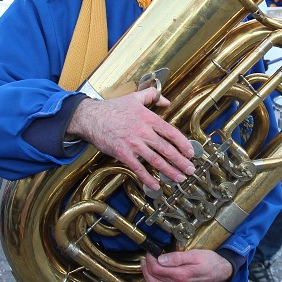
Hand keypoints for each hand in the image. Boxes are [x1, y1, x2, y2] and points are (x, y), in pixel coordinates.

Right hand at [66, 88, 195, 189]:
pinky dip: (148, 178)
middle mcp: (144, 132)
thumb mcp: (135, 97)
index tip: (191, 152)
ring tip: (179, 178)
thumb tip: (166, 101)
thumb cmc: (112, 108)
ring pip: (156, 160)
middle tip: (190, 170)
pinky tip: (155, 185)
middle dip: (181, 161)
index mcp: (149, 118)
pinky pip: (138, 168)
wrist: (91, 117)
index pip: (171, 133)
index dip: (183, 144)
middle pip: (167, 149)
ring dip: (169, 171)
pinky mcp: (123, 153)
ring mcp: (134, 144)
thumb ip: (153, 96)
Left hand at [139, 250, 232, 281]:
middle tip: (146, 258)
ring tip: (144, 267)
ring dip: (146, 278)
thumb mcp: (196, 254)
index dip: (150, 260)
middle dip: (146, 268)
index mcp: (182, 274)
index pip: (157, 269)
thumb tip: (161, 259)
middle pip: (154, 279)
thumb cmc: (210, 261)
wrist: (221, 272)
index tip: (150, 252)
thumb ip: (178, 257)